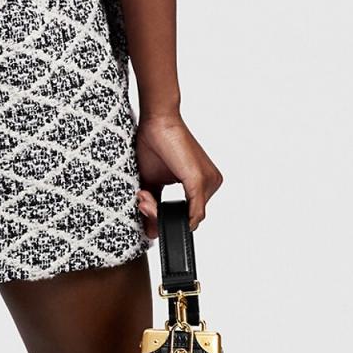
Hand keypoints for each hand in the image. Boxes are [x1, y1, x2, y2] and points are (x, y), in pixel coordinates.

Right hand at [134, 108, 222, 233]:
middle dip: (159, 214)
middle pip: (187, 218)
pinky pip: (193, 213)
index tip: (143, 205)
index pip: (188, 214)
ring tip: (143, 195)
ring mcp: (210, 183)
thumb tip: (150, 231)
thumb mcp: (154, 182)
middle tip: (141, 198)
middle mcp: (211, 183)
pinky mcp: (201, 181)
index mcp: (203, 183)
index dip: (163, 216)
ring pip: (188, 218)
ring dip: (160, 213)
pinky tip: (153, 207)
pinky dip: (171, 215)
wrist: (157, 120)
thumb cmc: (155, 145)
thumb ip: (155, 205)